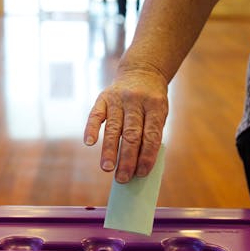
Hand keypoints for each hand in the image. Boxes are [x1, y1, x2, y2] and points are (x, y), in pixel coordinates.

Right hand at [84, 68, 168, 182]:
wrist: (141, 72)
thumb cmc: (152, 101)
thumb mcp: (159, 113)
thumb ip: (150, 135)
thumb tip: (138, 166)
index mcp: (155, 106)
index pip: (151, 135)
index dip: (147, 156)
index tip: (141, 174)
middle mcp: (136, 101)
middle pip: (131, 135)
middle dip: (127, 159)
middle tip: (123, 178)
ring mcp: (118, 99)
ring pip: (113, 128)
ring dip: (109, 150)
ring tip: (107, 168)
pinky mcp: (103, 97)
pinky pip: (96, 114)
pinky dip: (91, 128)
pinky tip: (89, 143)